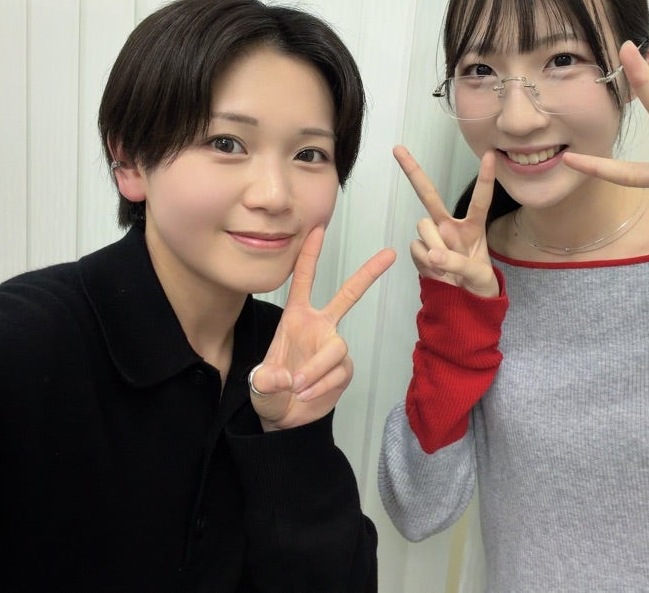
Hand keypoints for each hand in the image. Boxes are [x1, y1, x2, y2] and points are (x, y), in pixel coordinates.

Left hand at [250, 226, 395, 430]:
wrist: (284, 418)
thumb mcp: (258, 385)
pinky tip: (306, 394)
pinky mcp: (344, 368)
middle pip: (348, 296)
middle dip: (368, 273)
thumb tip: (285, 377)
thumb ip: (266, 382)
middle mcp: (319, 326)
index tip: (318, 229)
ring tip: (297, 386)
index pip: (303, 281)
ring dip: (317, 368)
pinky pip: (339, 371)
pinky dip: (322, 384)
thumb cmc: (269, 391)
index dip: (310, 255)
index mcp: (295, 318)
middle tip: (390, 254)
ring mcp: (333, 347)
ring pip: (336, 348)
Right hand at [393, 145, 498, 297]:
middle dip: (413, 171)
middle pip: (430, 195)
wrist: (463, 303)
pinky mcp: (419, 250)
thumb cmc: (478, 284)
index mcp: (473, 227)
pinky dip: (425, 261)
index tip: (491, 154)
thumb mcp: (479, 275)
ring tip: (447, 266)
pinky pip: (416, 248)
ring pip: (423, 226)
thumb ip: (458, 263)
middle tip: (398, 148)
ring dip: (434, 246)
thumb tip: (432, 254)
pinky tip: (436, 270)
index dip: (485, 178)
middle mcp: (450, 226)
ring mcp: (432, 237)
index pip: (481, 199)